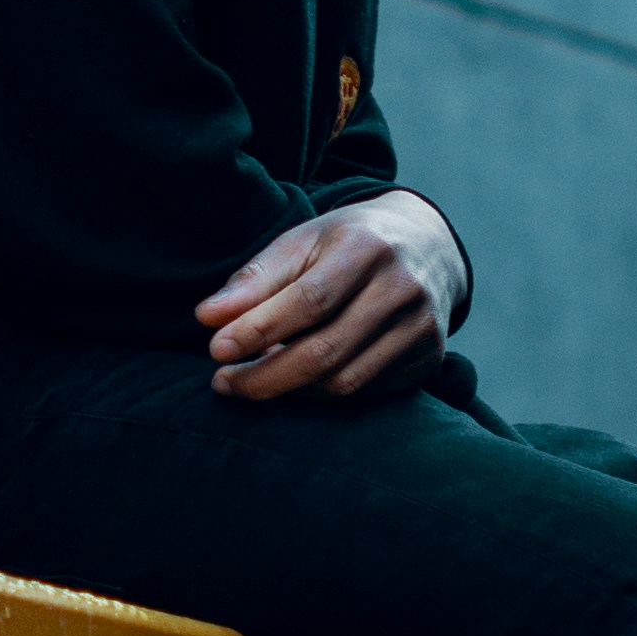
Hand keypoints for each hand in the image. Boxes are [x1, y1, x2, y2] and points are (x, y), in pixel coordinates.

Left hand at [196, 192, 467, 400]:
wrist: (428, 245)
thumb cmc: (349, 242)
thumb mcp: (302, 243)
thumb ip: (256, 279)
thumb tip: (207, 318)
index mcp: (368, 248)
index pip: (309, 301)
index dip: (258, 330)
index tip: (216, 350)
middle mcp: (403, 288)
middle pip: (326, 352)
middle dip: (265, 376)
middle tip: (223, 382)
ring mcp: (422, 327)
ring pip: (343, 382)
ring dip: (290, 389)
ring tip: (254, 377)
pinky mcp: (429, 357)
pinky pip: (364, 391)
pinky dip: (320, 393)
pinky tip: (296, 379)